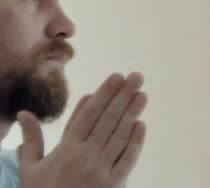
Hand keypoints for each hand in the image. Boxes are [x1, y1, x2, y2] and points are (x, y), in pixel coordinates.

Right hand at [17, 72, 147, 187]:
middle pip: (107, 120)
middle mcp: (84, 157)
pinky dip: (135, 142)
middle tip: (136, 76)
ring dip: (132, 113)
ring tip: (142, 94)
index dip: (103, 94)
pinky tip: (141, 125)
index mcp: (66, 149)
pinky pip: (127, 160)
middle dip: (122, 96)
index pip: (88, 115)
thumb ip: (32, 140)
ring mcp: (101, 171)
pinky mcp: (113, 186)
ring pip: (119, 135)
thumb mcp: (31, 169)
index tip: (115, 77)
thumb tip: (24, 113)